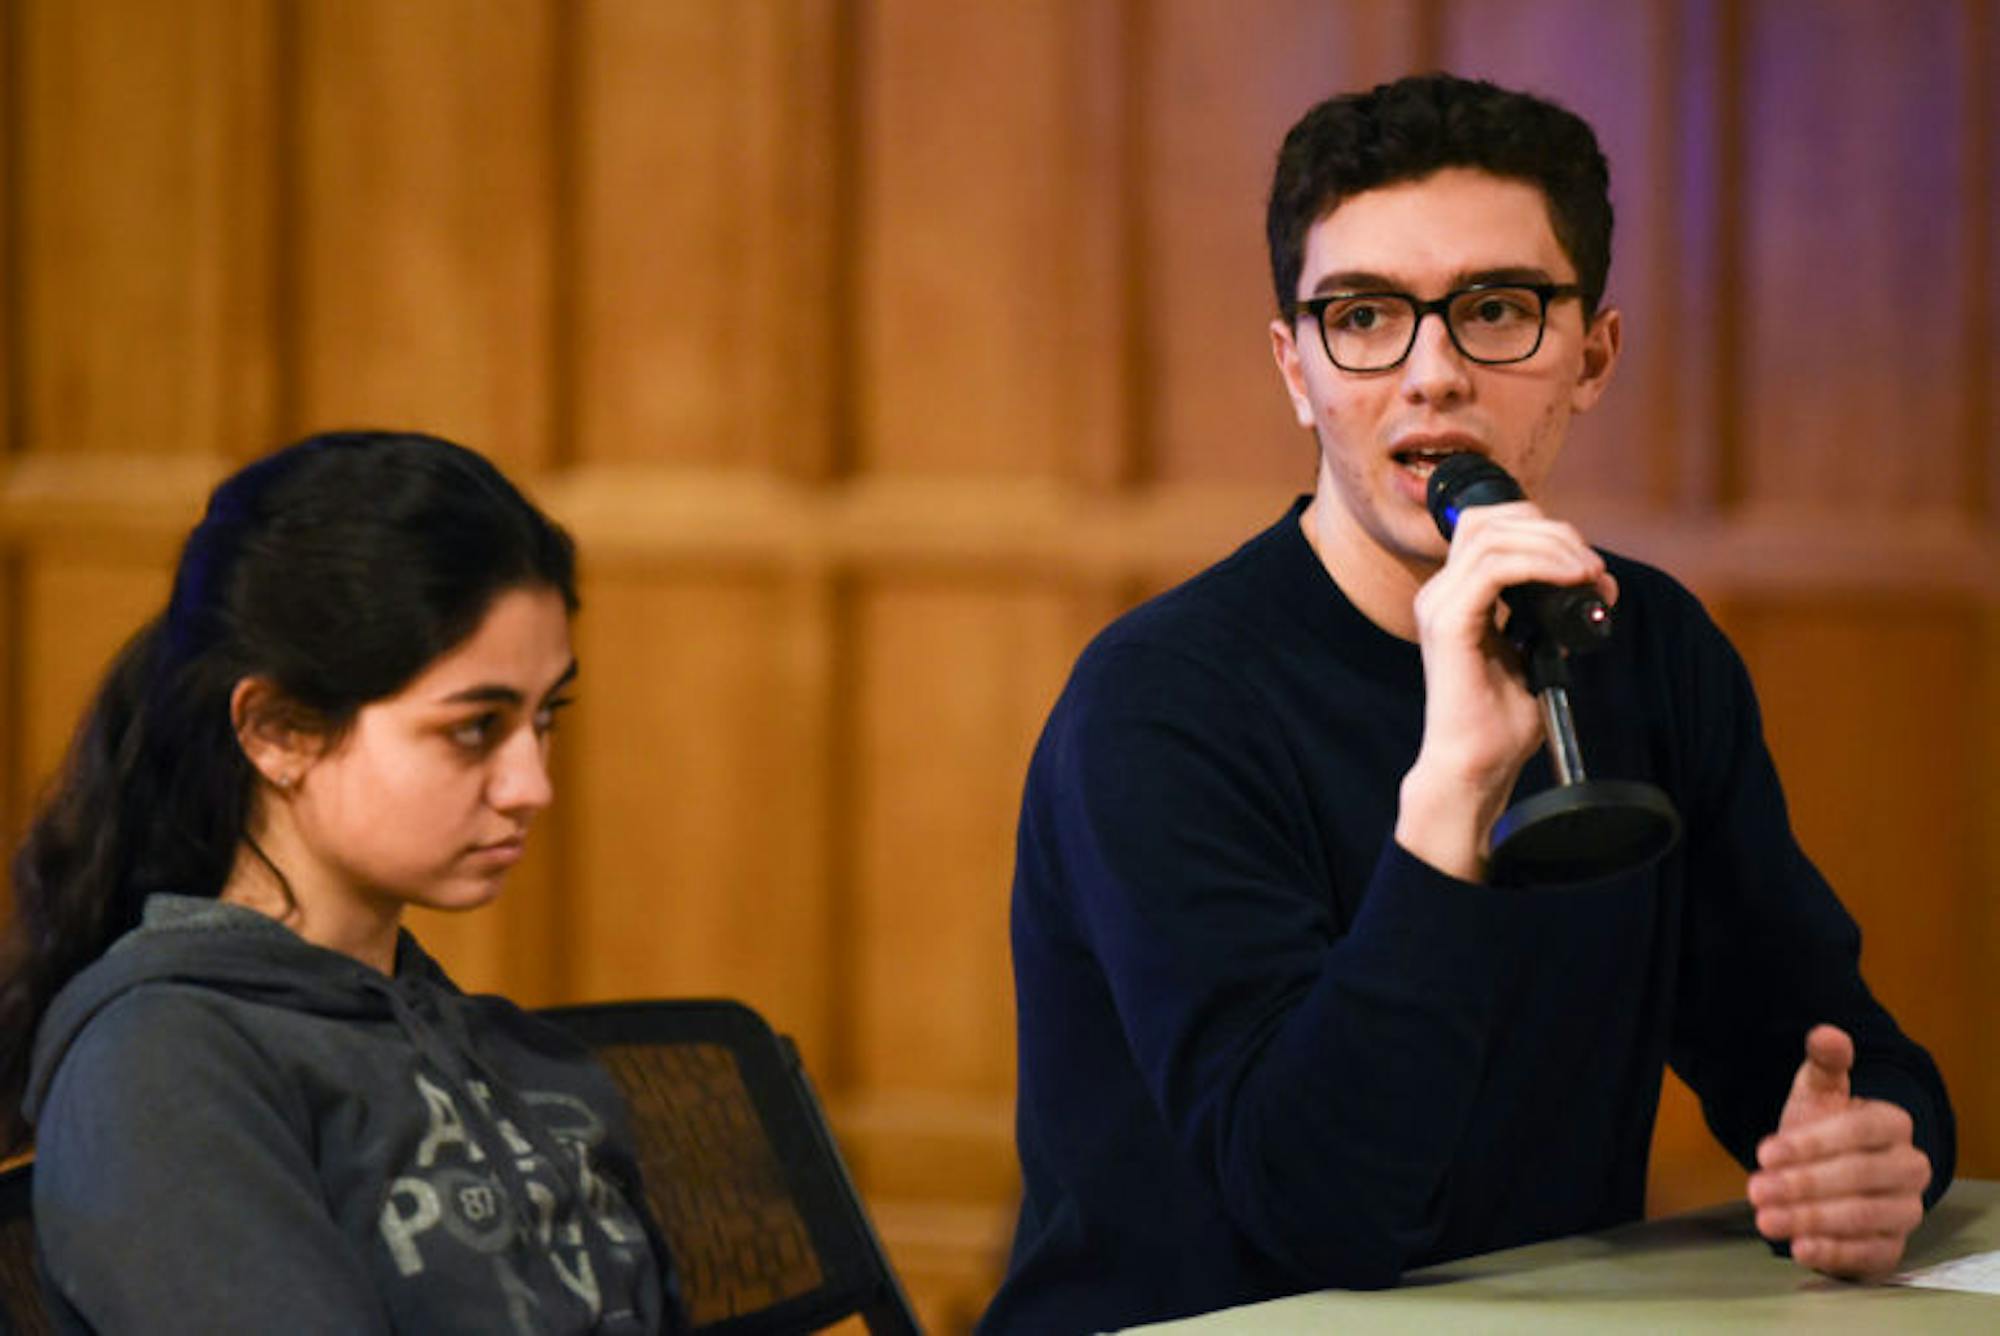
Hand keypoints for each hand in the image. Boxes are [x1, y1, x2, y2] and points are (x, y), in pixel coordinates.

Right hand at [1396, 500, 1615, 878]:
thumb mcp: (1534, 651)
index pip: (1491, 527)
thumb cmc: (1502, 721)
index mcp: (1456, 596)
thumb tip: (1585, 582)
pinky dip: (1539, 565)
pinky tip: (1570, 580)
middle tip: (1593, 569)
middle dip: (1553, 532)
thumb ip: (1546, 613)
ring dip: (1553, 547)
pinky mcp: (1449, 624)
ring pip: (1493, 536)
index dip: (1544, 530)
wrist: (1476, 765)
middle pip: (1491, 520)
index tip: (1587, 566)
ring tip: (1588, 575)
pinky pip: (1493, 569)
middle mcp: (1440, 593)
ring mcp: (1440, 606)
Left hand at [1749, 1024, 1931, 1279]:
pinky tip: (1799, 1248)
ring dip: (1810, 1219)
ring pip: (1862, 1217)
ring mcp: (1905, 1211)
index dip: (1811, 1143)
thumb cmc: (1822, 1131)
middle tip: (1755, 1189)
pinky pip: (1867, 1254)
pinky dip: (1833, 1253)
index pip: (1858, 1131)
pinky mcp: (1891, 1249)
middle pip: (1858, 1176)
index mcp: (1893, 1124)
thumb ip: (1823, 1065)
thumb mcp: (1817, 1094)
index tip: (1763, 1152)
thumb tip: (1827, 1033)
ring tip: (1765, 1219)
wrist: (1831, 1177)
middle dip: (1802, 1184)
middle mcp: (1910, 1169)